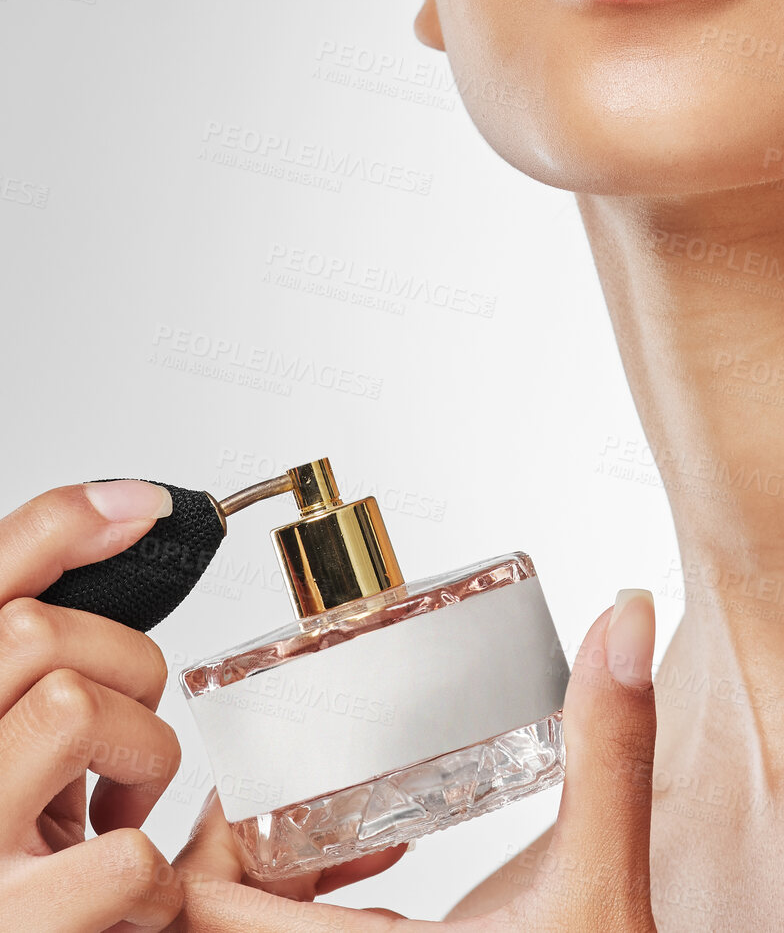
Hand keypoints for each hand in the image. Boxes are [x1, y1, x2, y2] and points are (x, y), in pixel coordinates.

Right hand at [0, 479, 185, 930]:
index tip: (140, 507)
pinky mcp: (14, 926)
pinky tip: (131, 894)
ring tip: (123, 806)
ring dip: (140, 755)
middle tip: (127, 729)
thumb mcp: (21, 740)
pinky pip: (121, 854)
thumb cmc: (15, 854)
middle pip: (32, 630)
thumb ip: (46, 642)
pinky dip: (155, 875)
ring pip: (71, 707)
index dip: (61, 523)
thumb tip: (130, 507)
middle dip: (124, 666)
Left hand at [171, 590, 658, 929]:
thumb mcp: (602, 892)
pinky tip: (387, 856)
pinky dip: (318, 902)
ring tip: (337, 798)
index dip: (205, 834)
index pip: (202, 912)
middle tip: (297, 762)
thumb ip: (607, 754)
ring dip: (281, 867)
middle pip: (214, 918)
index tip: (257, 766)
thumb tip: (621, 621)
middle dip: (247, 835)